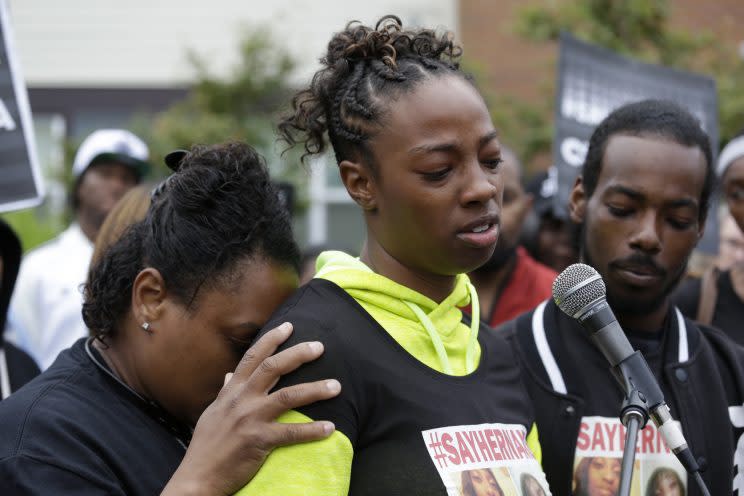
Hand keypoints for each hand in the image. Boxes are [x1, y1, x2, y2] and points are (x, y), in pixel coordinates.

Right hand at [162, 322, 339, 495]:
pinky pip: (291, 432)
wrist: (197, 477)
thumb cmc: (206, 445)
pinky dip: (313, 430)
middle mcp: (241, 399)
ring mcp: (250, 419)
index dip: (271, 339)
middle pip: (273, 368)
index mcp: (231, 391)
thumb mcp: (212, 412)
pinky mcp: (259, 441)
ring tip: (336, 386)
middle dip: (298, 354)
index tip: (289, 326)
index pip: (252, 357)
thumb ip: (225, 392)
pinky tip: (330, 428)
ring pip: (288, 396)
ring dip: (315, 389)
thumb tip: (229, 375)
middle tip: (320, 347)